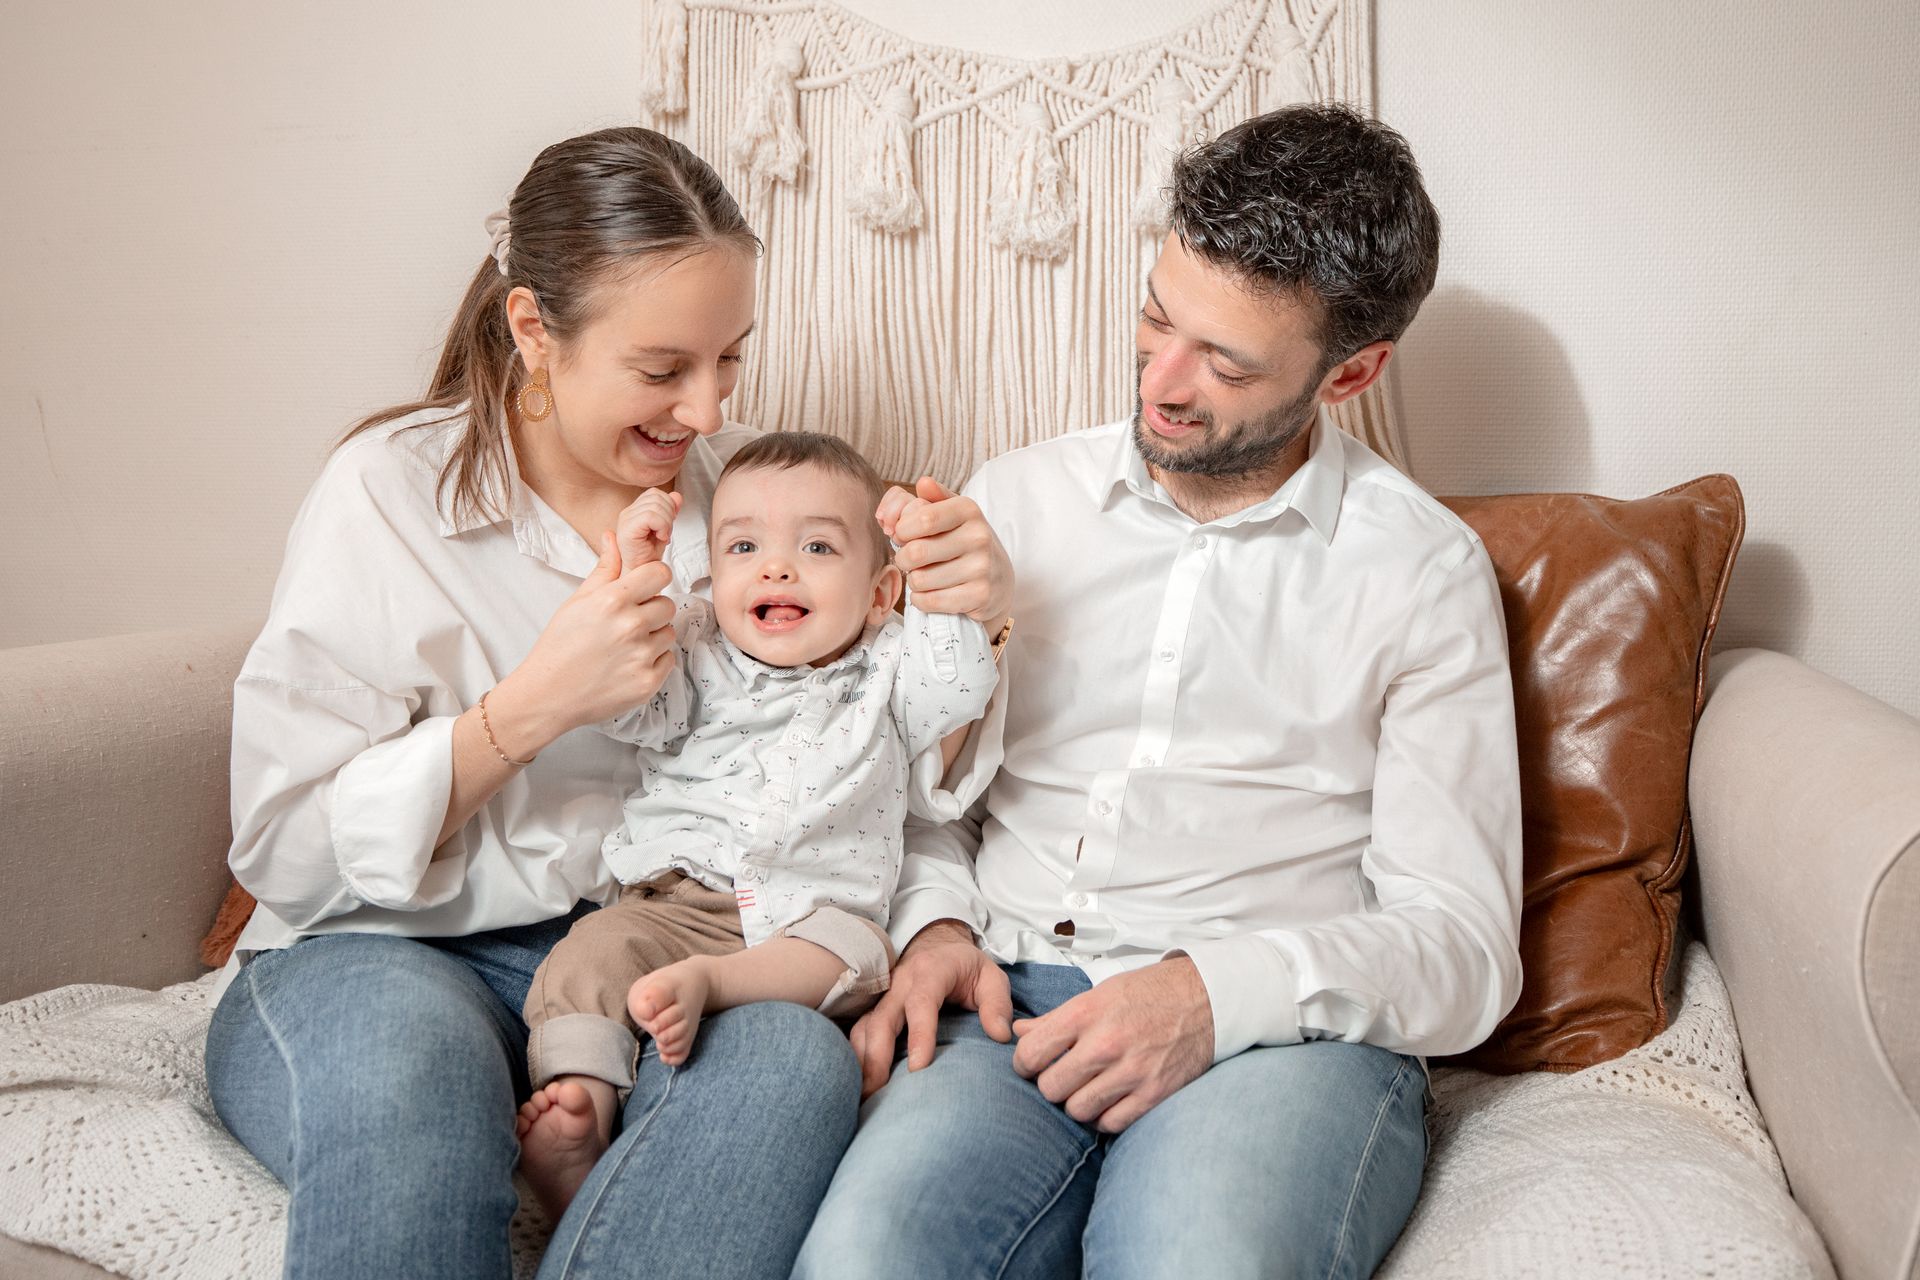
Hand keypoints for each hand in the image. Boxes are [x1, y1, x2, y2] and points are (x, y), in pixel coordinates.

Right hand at [492, 533, 677, 748]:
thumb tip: (613, 537)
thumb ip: (604, 570)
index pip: (660, 573)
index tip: (644, 588)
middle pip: (668, 604)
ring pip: (668, 632)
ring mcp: (642, 655)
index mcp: (613, 601)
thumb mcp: (577, 601)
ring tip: (623, 646)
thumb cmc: (559, 645)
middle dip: (652, 610)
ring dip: (652, 637)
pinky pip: (668, 659)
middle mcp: (631, 626)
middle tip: (627, 623)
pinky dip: (653, 661)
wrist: (548, 694)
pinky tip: (627, 664)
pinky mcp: (648, 681)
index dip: (653, 579)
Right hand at [615, 488, 681, 569]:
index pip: (655, 493)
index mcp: (634, 511)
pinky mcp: (627, 530)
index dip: (668, 505)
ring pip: (655, 506)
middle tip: (666, 533)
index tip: (668, 525)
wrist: (642, 575)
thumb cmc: (650, 556)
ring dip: (667, 522)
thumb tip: (677, 495)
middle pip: (656, 497)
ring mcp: (625, 521)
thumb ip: (670, 510)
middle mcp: (627, 513)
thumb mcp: (665, 528)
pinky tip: (661, 538)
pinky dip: (662, 526)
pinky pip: (651, 516)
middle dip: (669, 513)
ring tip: (663, 536)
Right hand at [846, 919, 1011, 1098]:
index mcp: (932, 971)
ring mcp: (884, 995)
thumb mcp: (992, 977)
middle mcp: (901, 982)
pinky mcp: (875, 1007)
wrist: (940, 946)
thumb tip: (999, 1035)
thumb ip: (998, 1004)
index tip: (919, 1069)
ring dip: (861, 1061)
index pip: (921, 1003)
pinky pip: (859, 1032)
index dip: (919, 1035)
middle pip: (882, 1019)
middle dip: (877, 1057)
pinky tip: (859, 1082)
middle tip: (876, 1093)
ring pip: (864, 1027)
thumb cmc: (967, 967)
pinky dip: (856, 1056)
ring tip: (862, 1095)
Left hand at [875, 477, 1013, 625]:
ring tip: (925, 576)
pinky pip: (930, 601)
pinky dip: (921, 600)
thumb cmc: (965, 542)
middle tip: (910, 560)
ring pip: (920, 579)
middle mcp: (979, 537)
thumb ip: (931, 497)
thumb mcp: (952, 514)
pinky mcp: (979, 596)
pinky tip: (931, 593)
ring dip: (913, 581)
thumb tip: (922, 483)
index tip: (902, 536)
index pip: (922, 518)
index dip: (902, 530)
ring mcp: (982, 568)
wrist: (1000, 579)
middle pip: (916, 552)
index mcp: (969, 510)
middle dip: (903, 559)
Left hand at [1010, 957, 1213, 1133]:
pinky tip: (1109, 1101)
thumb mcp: (1099, 993)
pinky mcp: (1154, 1093)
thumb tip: (1018, 1033)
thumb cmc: (1149, 993)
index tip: (1033, 1063)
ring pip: (1077, 1110)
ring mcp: (1132, 1071)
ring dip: (1078, 1103)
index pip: (1031, 1053)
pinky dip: (1105, 1117)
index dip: (1025, 1062)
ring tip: (1088, 1088)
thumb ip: (1056, 1018)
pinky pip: (1111, 1123)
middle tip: (1063, 1076)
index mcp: (1087, 1013)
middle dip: (1051, 1085)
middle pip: (1051, 1088)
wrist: (1207, 998)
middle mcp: (1106, 1044)